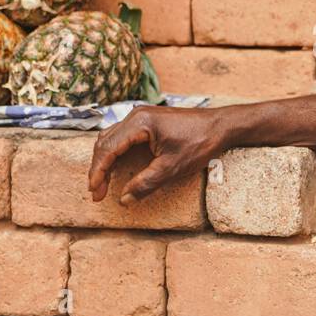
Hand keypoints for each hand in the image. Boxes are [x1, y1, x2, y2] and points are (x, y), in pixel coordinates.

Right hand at [88, 105, 230, 203]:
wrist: (221, 126)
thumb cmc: (200, 143)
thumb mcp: (172, 168)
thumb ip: (146, 184)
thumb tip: (124, 199)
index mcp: (140, 123)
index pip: (108, 148)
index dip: (98, 172)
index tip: (94, 192)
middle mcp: (136, 115)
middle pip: (105, 142)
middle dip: (98, 168)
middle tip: (97, 193)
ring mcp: (142, 116)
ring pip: (111, 138)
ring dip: (105, 160)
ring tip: (102, 183)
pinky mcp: (148, 121)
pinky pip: (123, 136)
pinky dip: (115, 153)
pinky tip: (116, 168)